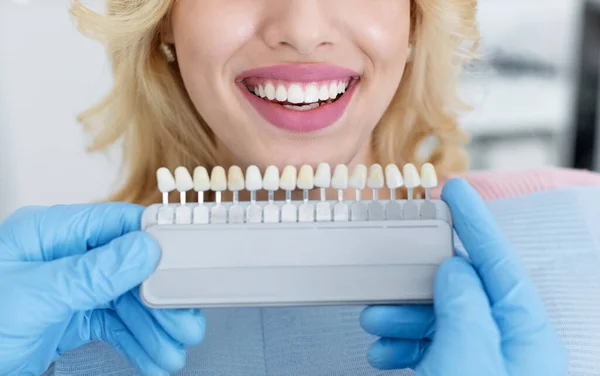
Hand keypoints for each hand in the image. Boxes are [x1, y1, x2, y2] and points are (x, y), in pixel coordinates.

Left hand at [0, 203, 204, 375]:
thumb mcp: (35, 297)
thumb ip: (93, 272)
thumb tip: (145, 248)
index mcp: (50, 234)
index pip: (117, 225)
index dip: (157, 240)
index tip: (190, 258)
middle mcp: (63, 256)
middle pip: (128, 268)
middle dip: (160, 299)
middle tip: (187, 322)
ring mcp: (67, 288)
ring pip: (125, 301)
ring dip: (153, 328)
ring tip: (174, 352)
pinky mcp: (68, 317)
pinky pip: (112, 325)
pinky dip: (136, 342)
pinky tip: (152, 357)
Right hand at [360, 179, 566, 374]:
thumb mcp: (468, 356)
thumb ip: (463, 305)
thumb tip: (453, 269)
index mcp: (522, 330)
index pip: (498, 259)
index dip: (475, 220)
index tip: (455, 189)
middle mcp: (506, 342)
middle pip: (461, 288)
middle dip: (418, 281)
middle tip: (388, 276)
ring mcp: (483, 361)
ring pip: (440, 318)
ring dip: (401, 316)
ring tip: (375, 321)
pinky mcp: (458, 374)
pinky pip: (430, 347)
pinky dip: (402, 344)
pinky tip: (385, 350)